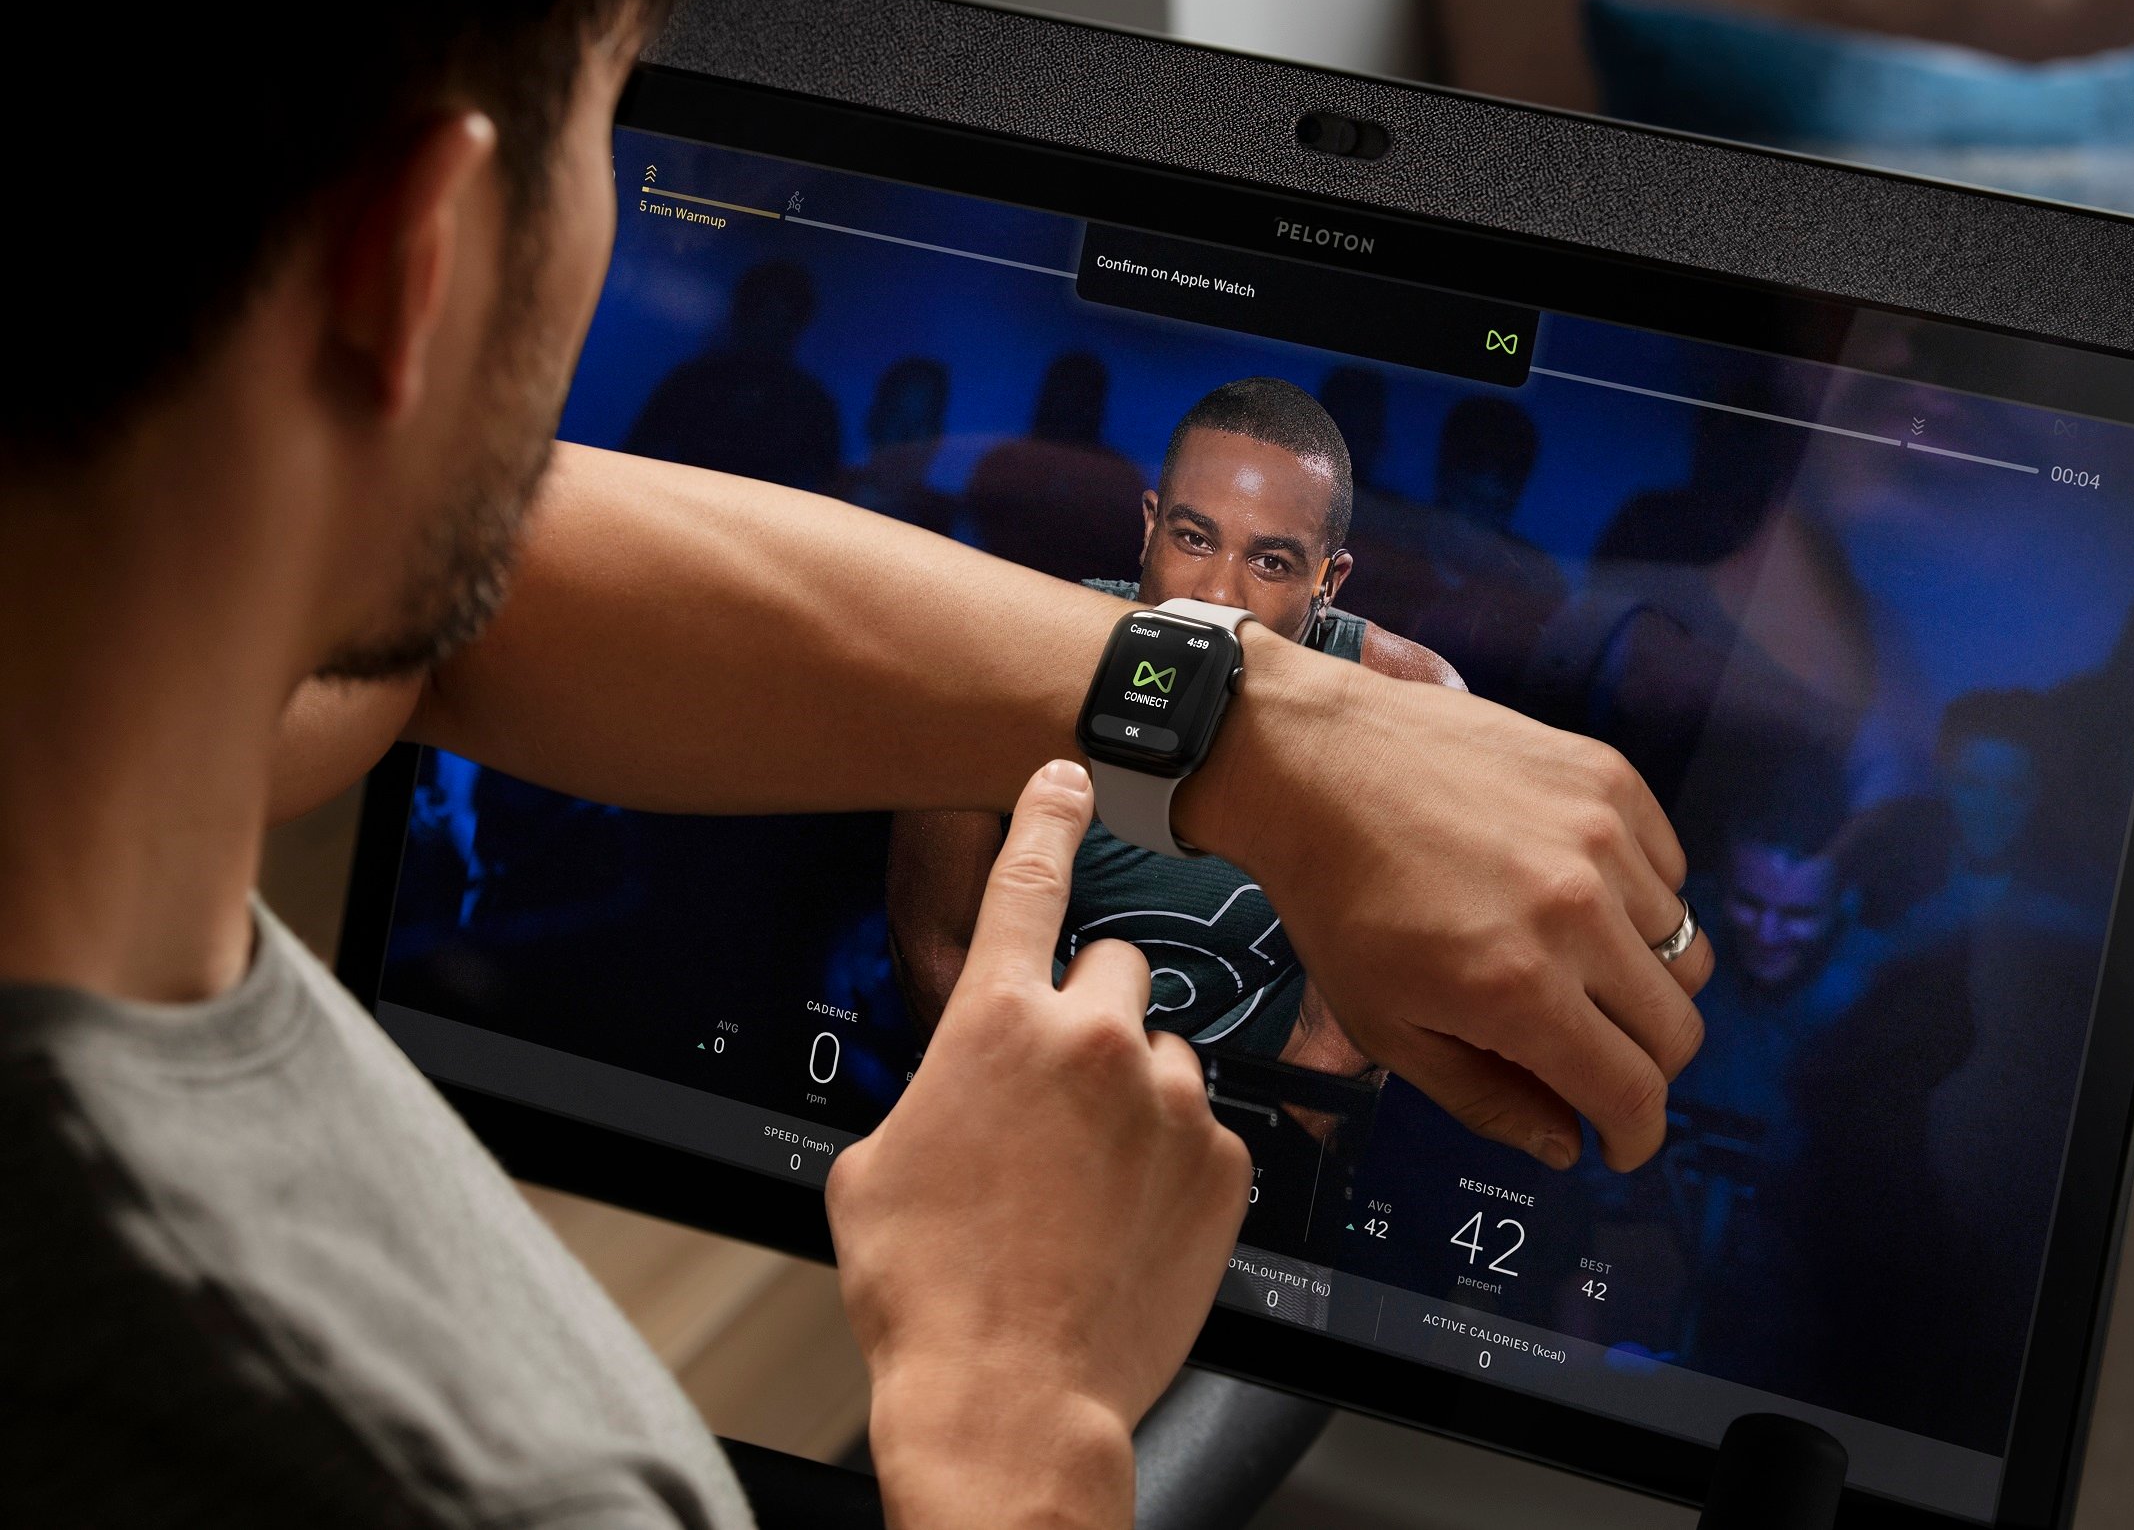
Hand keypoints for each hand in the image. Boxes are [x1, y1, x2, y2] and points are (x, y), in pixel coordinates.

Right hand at [828, 760, 1252, 1529]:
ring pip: (1164, 1053)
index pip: (1029, 878)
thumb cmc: (927, 1286)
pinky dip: (1172, 1160)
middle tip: (1059, 1093)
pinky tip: (1128, 1218)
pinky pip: (1203, 1130)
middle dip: (1089, 1013)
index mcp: (997, 1023)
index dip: (1047, 815)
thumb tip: (953, 1092)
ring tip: (1090, 1180)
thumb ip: (932, 1090)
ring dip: (1134, 1093)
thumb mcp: (879, 1163)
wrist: (1009, 1391)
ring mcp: (1170, 1100)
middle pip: (1113, 970)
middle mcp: (1094, 1040)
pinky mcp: (1224, 1164)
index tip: (1071, 770)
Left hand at [1182, 632, 1712, 1173]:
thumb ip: (1486, 1100)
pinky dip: (1643, 900)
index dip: (1636, 1134)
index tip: (1621, 1141)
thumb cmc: (1337, 897)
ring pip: (1683, 950)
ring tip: (1577, 967)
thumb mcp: (1386, 1028)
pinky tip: (1581, 898)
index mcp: (1520, 988)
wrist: (1313, 763)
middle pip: (1675, 1028)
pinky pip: (1670, 870)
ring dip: (1643, 980)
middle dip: (1644, 1068)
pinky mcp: (1607, 779)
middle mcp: (1578, 913)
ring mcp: (1601, 838)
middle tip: (1595, 1060)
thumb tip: (1565, 1145)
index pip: (1634, 1090)